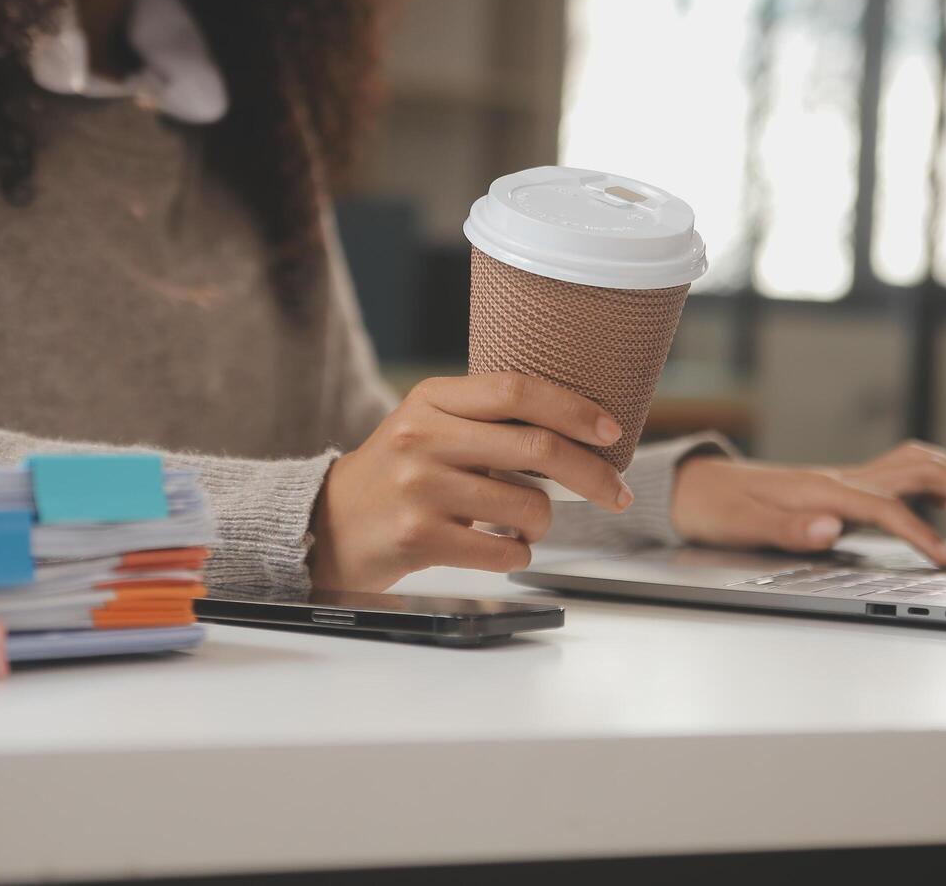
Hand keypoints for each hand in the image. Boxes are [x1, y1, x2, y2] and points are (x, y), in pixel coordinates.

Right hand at [308, 372, 631, 591]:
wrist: (330, 524)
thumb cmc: (397, 474)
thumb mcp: (429, 424)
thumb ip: (488, 419)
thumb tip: (579, 433)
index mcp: (433, 399)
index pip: (519, 391)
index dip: (575, 409)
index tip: (612, 432)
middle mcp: (424, 437)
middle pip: (537, 449)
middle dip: (592, 474)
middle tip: (616, 493)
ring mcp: (420, 487)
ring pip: (527, 508)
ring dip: (542, 524)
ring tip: (521, 525)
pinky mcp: (419, 537)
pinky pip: (504, 551)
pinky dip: (517, 554)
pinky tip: (499, 547)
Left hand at [670, 441, 945, 567]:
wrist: (696, 487)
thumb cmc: (717, 508)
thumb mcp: (743, 526)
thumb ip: (788, 529)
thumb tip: (832, 527)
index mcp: (823, 491)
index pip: (888, 509)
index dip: (922, 534)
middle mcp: (841, 478)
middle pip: (922, 471)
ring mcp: (845, 477)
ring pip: (919, 464)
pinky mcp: (844, 483)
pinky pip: (903, 470)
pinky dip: (939, 478)